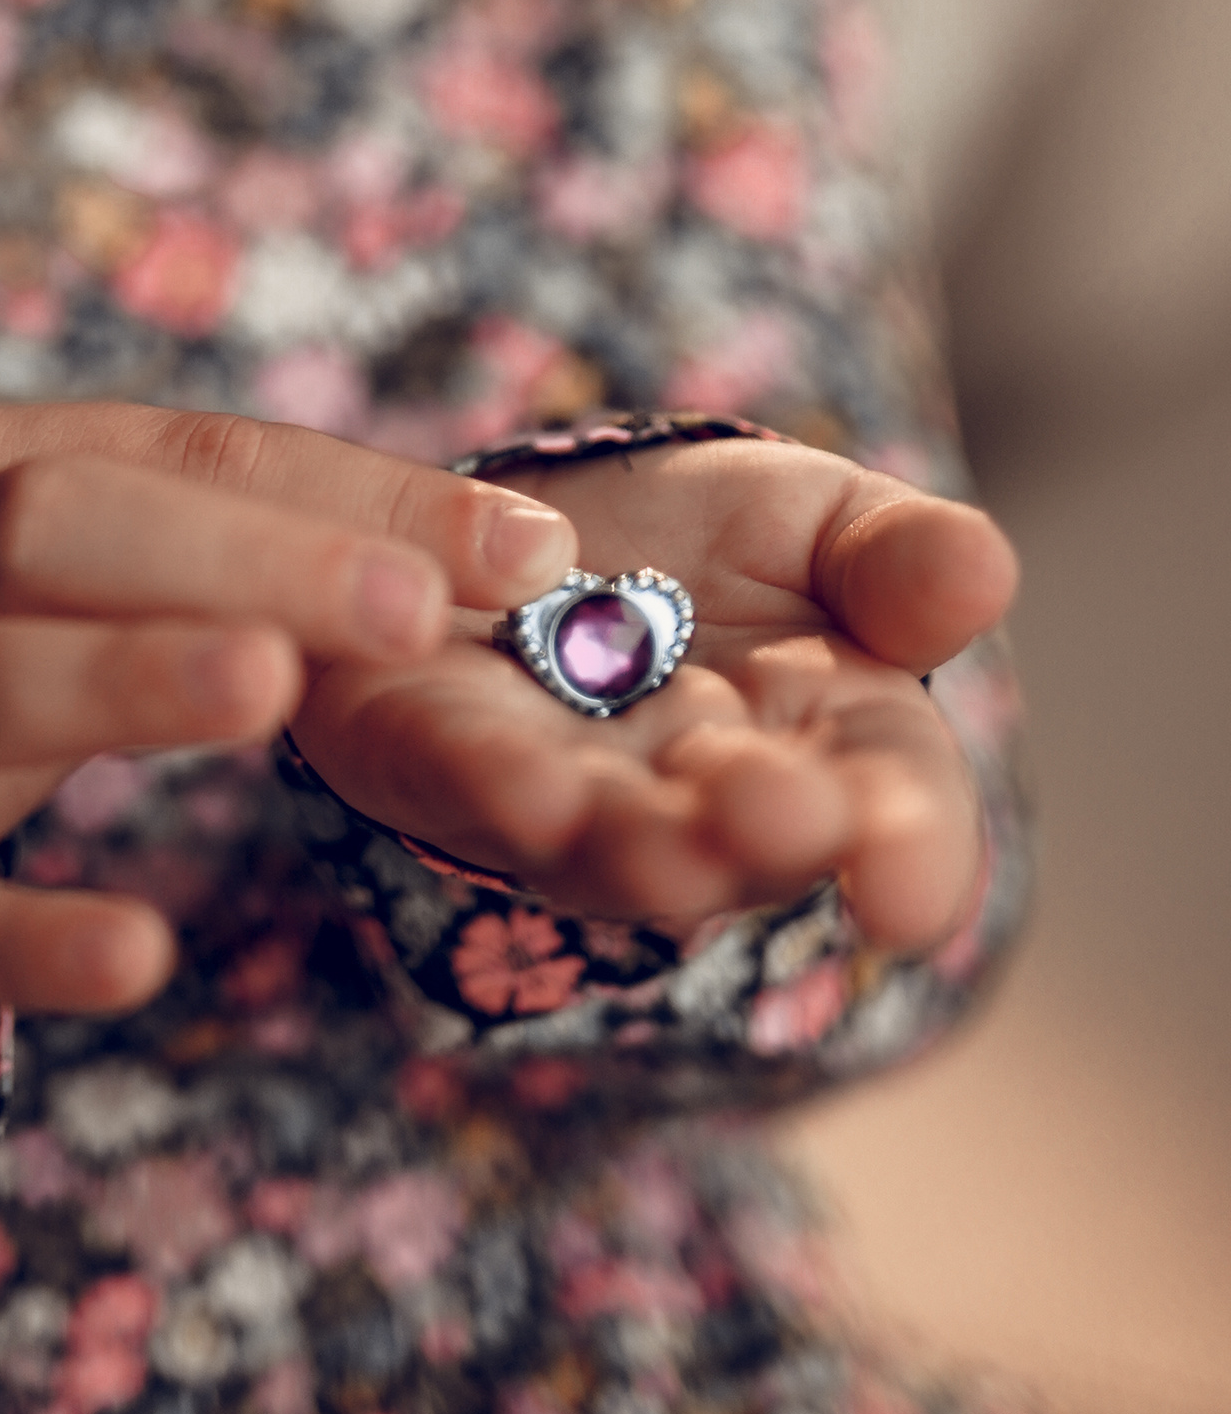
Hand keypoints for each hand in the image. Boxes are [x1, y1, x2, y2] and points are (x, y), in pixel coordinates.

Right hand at [0, 404, 579, 1064]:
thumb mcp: (70, 597)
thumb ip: (244, 569)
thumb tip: (510, 564)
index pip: (172, 451)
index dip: (348, 493)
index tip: (525, 551)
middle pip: (50, 526)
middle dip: (243, 555)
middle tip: (416, 612)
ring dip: (116, 673)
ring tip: (268, 691)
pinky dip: (16, 934)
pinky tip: (138, 955)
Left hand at [290, 438, 1019, 949]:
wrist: (529, 521)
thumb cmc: (703, 548)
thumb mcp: (817, 524)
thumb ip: (896, 558)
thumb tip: (979, 579)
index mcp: (824, 751)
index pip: (887, 811)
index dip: (908, 854)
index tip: (910, 893)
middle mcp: (694, 801)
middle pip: (738, 838)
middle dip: (757, 831)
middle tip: (781, 818)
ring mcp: (564, 795)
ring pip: (596, 836)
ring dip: (627, 840)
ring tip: (659, 839)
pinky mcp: (435, 753)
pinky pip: (460, 774)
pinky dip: (492, 779)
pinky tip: (522, 775)